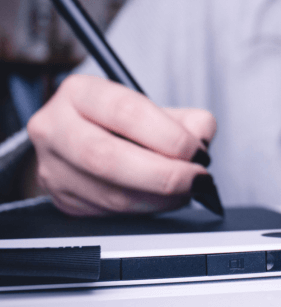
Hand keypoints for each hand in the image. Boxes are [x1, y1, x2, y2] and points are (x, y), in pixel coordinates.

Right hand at [27, 74, 216, 215]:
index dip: (168, 136)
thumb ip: (186, 119)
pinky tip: (164, 200)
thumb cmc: (124, 122)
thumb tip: (201, 137)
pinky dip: (146, 210)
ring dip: (159, 199)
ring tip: (186, 191)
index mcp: (80, 93)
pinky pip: (110, 213)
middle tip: (196, 179)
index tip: (196, 151)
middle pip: (107, 158)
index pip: (125, 112)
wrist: (85, 140)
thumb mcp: (155, 108)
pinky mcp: (63, 200)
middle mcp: (55, 128)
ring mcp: (53, 168)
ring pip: (110, 194)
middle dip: (163, 174)